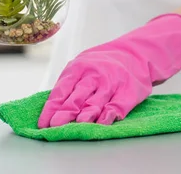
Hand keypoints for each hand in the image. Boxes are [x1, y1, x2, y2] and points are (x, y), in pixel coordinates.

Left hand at [37, 13, 180, 126]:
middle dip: (65, 113)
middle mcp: (95, 75)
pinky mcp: (128, 93)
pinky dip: (108, 116)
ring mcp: (112, 83)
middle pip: (77, 96)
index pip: (62, 90)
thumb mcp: (83, 66)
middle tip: (56, 126)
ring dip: (85, 115)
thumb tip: (51, 109)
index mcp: (79, 67)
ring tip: (76, 126)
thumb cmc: (103, 64)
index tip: (43, 124)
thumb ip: (70, 85)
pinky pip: (116, 106)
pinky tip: (100, 124)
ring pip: (96, 102)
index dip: (51, 108)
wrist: (137, 54)